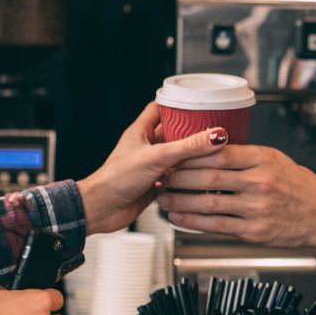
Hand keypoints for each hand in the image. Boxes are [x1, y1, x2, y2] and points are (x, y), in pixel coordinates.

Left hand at [77, 104, 228, 233]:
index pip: (160, 109)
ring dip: (191, 158)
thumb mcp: (157, 157)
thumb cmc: (115, 179)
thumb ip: (188, 147)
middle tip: (212, 131)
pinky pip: (175, 179)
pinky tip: (199, 180)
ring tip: (211, 154)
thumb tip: (215, 136)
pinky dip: (186, 179)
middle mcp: (145, 147)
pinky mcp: (153, 184)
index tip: (198, 105)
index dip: (178, 105)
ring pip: (175, 157)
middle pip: (173, 134)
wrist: (101, 209)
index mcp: (140, 132)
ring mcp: (149, 166)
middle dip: (192, 133)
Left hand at [154, 145, 315, 251]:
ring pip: (209, 203)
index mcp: (264, 159)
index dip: (192, 154)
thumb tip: (210, 148)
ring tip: (164, 196)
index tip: (174, 153)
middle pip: (210, 177)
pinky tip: (179, 217)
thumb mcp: (276, 160)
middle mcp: (261, 182)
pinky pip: (216, 225)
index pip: (220, 153)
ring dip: (181, 200)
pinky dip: (193, 222)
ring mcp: (257, 208)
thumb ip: (246, 156)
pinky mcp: (254, 231)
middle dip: (180, 176)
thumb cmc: (300, 187)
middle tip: (162, 174)